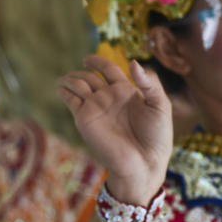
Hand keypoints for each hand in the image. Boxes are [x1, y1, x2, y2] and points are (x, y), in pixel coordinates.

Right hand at [57, 56, 172, 205]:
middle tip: (77, 68)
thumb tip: (133, 62)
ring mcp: (95, 108)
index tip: (87, 59)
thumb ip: (149, 82)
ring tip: (64, 78)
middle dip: (81, 72)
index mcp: (126, 91)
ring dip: (70, 79)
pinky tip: (60, 87)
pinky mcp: (84, 119)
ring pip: (78, 86)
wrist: (144, 162)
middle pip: (90, 77)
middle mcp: (108, 98)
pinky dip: (64, 93)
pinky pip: (71, 101)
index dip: (97, 62)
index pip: (108, 69)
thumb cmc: (156, 136)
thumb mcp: (160, 105)